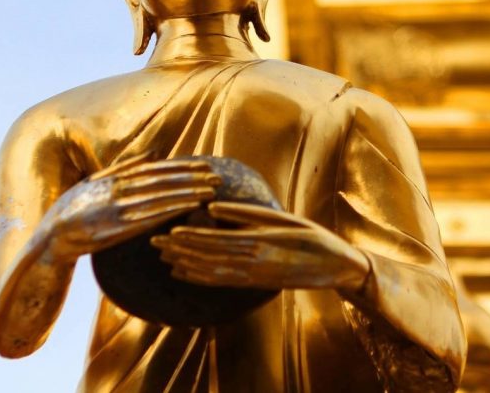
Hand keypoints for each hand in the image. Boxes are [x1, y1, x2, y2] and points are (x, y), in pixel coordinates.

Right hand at [44, 156, 219, 261]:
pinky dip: (168, 213)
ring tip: (210, 193)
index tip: (206, 166)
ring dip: (186, 195)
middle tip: (217, 178)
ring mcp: (115, 211)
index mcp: (114, 179)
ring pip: (158, 200)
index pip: (156, 171)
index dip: (183, 168)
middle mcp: (116, 191)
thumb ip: (124, 167)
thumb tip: (154, 152)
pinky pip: (146, 220)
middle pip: (162, 183)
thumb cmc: (73, 209)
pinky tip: (187, 212)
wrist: (49, 239)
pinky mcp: (114, 231)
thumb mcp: (95, 181)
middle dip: (191, 180)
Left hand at [151, 202, 371, 292]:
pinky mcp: (256, 282)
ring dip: (185, 263)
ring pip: (211, 270)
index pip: (216, 240)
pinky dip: (200, 277)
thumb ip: (248, 215)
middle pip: (208, 256)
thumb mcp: (283, 219)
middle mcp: (252, 262)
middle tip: (154, 242)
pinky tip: (184, 273)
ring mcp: (253, 275)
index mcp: (259, 242)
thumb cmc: (312, 237)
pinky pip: (222, 281)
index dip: (191, 238)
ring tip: (163, 256)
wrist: (336, 267)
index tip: (169, 231)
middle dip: (180, 250)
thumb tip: (213, 207)